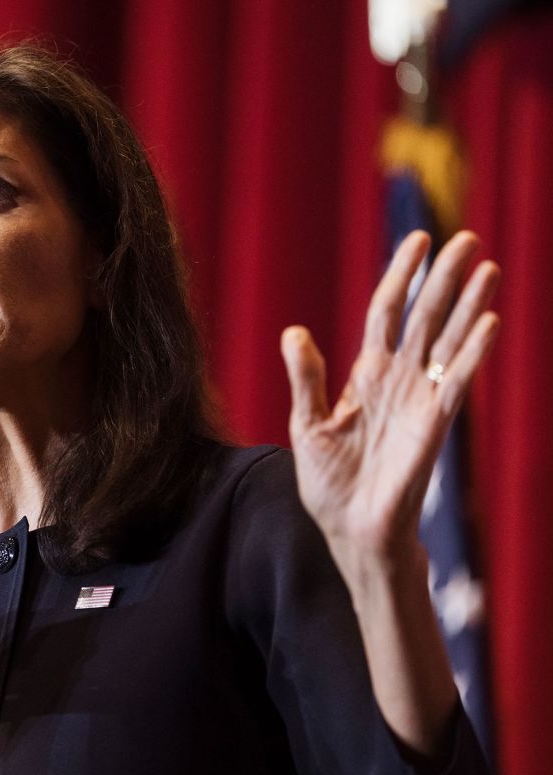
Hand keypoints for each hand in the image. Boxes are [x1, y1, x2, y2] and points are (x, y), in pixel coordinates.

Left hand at [280, 230, 499, 574]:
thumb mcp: (307, 425)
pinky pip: (456, 381)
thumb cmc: (329, 483)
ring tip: (487, 267)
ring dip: (468, 305)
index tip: (416, 240)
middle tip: (466, 238)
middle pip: (424, 318)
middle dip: (443, 279)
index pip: (386, 313)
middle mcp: (398, 380)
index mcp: (366, 376)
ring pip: (448, 341)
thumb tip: (293, 332)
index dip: (400, 277)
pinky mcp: (434, 424)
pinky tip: (487, 322)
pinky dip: (471, 352)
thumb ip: (306, 379)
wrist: (350, 529)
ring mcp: (420, 400)